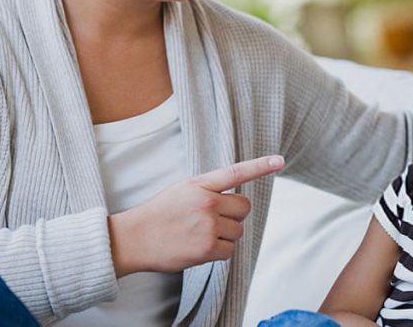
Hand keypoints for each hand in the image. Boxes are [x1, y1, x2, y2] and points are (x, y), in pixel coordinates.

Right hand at [108, 155, 283, 276]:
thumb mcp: (181, 191)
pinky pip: (229, 250)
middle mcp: (206, 203)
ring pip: (238, 231)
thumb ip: (207, 190)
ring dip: (225, 235)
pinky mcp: (206, 248)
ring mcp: (207, 226)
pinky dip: (219, 251)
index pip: (235, 172)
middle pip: (244, 208)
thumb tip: (234, 202)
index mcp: (199, 185)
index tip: (279, 160)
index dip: (259, 166)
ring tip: (200, 235)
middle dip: (233, 215)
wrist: (133, 239)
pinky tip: (200, 248)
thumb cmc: (158, 215)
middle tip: (212, 220)